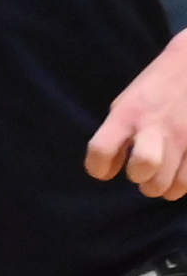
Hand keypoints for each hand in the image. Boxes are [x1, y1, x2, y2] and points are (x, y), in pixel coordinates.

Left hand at [88, 32, 186, 199]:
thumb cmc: (154, 88)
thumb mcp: (125, 104)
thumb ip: (116, 135)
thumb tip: (109, 171)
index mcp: (127, 114)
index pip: (101, 149)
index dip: (97, 167)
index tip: (102, 172)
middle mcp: (155, 127)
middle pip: (143, 170)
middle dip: (140, 179)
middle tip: (142, 173)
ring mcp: (183, 137)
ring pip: (169, 185)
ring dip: (161, 187)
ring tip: (160, 178)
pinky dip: (182, 185)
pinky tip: (178, 175)